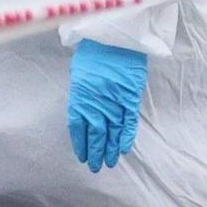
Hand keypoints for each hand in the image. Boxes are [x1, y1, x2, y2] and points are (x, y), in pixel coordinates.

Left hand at [66, 40, 149, 172]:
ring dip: (109, 149)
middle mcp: (95, 103)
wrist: (112, 39)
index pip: (77, 126)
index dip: (80, 143)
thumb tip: (84, 106)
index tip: (81, 155)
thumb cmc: (92, 52)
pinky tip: (122, 150)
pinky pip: (128, 122)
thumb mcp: (79, 73)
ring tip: (108, 163)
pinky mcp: (129, 98)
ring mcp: (113, 102)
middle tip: (95, 167)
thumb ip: (82, 92)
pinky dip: (125, 136)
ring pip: (111, 132)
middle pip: (94, 133)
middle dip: (94, 152)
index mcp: (79, 97)